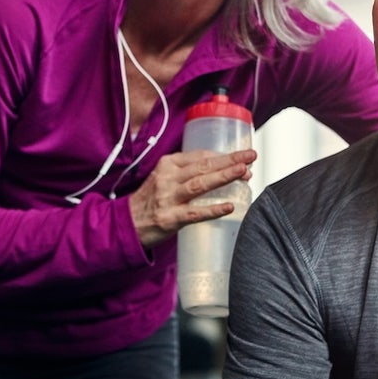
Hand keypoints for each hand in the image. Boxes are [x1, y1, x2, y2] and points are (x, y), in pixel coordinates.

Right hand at [128, 148, 256, 248]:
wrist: (126, 223)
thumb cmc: (151, 200)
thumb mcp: (164, 177)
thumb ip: (188, 172)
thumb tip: (224, 171)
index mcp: (168, 164)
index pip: (200, 155)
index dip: (224, 156)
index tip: (243, 157)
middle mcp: (168, 178)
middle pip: (203, 166)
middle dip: (230, 160)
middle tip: (251, 156)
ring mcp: (168, 198)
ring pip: (200, 184)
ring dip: (223, 177)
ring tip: (244, 173)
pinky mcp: (169, 218)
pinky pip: (195, 213)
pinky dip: (213, 210)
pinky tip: (229, 207)